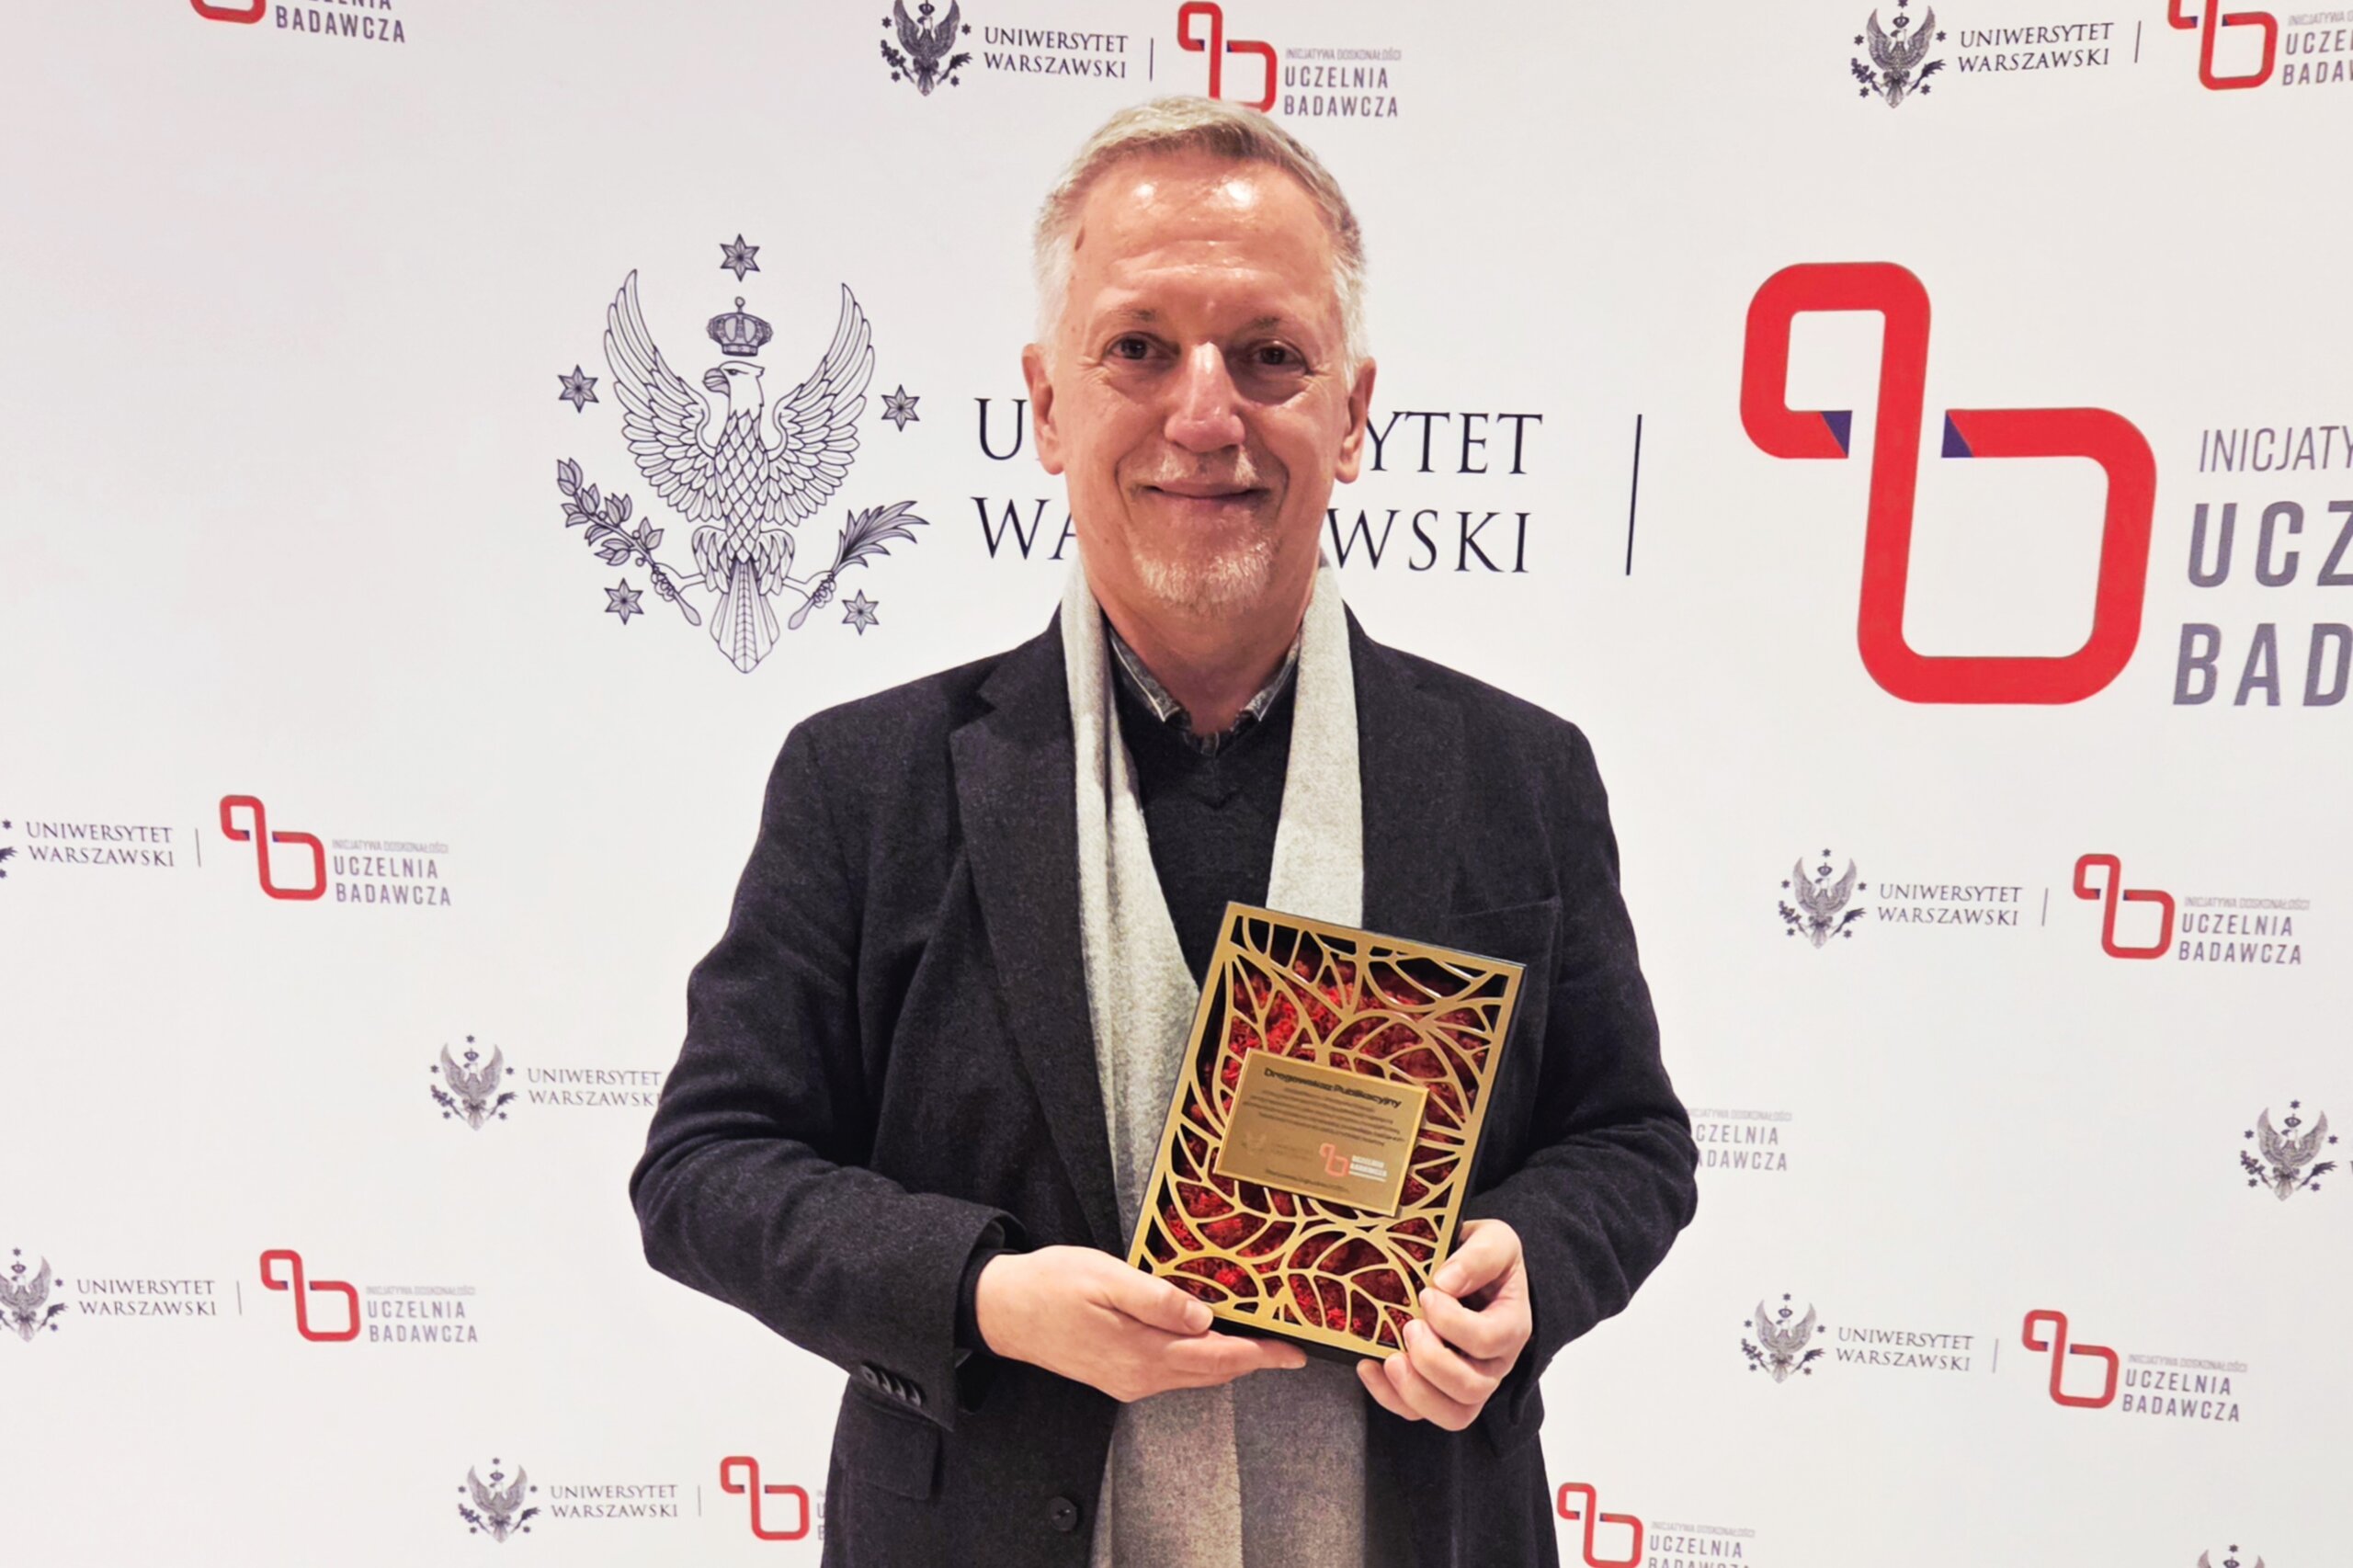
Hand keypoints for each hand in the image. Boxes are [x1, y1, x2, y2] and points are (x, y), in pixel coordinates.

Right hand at [975, 1246, 1305, 1402]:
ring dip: (1226, 1359)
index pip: (1218, 1358)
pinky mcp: (1117, 1374)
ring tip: (1257, 1338)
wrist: (1001, 1310)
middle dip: (1252, 1359)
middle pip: (1211, 1371)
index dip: (1260, 1354)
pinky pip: (1171, 1371)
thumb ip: (1156, 1299)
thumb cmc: (1050, 1285)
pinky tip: (1205, 1338)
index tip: (1295, 1353)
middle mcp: (1140, 1376)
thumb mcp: (1105, 1278)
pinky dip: (1198, 1357)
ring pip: (1192, 1373)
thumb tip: (1205, 1317)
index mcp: (1142, 1354)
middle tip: (1288, 1345)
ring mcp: (1127, 1380)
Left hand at [1355, 1218, 1530, 1429]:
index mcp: (1511, 1325)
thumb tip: (1446, 1281)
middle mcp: (1494, 1364)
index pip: (1491, 1340)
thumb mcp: (1494, 1239)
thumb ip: (1481, 1255)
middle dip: (1433, 1362)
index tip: (1427, 1295)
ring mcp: (1468, 1383)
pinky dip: (1389, 1396)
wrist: (1470, 1270)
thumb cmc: (1483, 1258)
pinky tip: (1368, 1365)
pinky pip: (1417, 1412)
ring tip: (1390, 1359)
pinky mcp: (1437, 1392)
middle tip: (1409, 1327)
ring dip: (1415, 1390)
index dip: (1454, 1323)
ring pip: (1452, 1415)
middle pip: (1472, 1387)